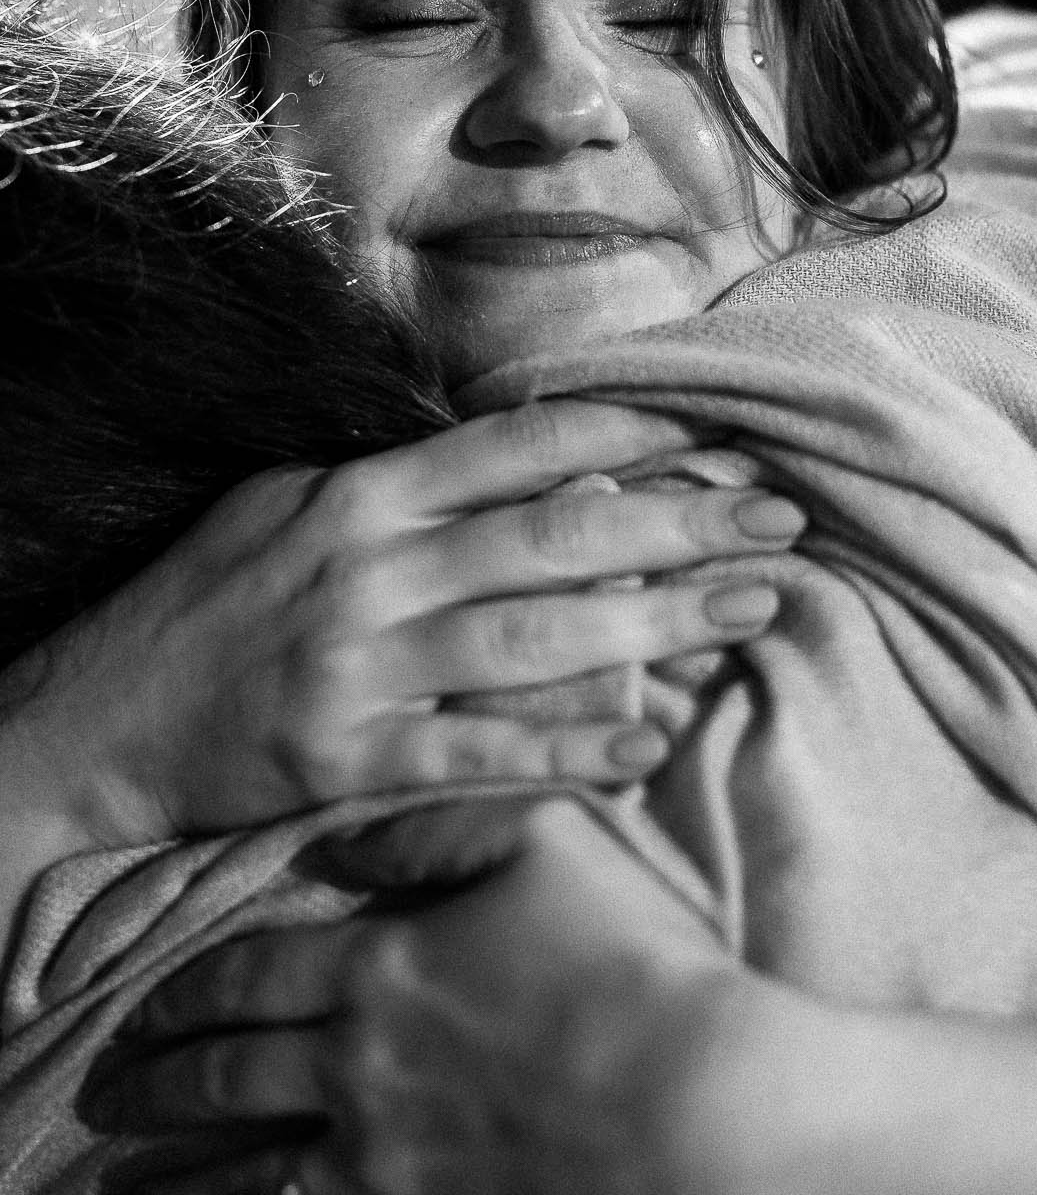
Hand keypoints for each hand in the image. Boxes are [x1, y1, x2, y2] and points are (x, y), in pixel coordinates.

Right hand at [0, 399, 801, 853]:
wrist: (97, 720)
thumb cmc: (207, 605)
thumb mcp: (290, 507)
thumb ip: (404, 485)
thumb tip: (532, 461)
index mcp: (362, 496)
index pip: (518, 449)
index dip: (629, 438)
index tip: (717, 434)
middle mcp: (370, 566)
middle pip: (556, 535)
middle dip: (683, 522)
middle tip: (781, 516)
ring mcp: (361, 665)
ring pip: (537, 636)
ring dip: (660, 622)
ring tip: (755, 608)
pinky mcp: (349, 759)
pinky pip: (480, 753)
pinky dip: (568, 750)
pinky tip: (647, 745)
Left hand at [86, 796, 753, 1194]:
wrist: (702, 1102)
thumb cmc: (633, 953)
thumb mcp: (539, 836)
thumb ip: (427, 829)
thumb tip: (337, 843)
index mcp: (375, 970)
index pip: (247, 976)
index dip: (185, 988)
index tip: (138, 1008)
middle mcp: (357, 1074)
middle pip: (225, 1080)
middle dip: (153, 1088)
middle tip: (103, 1099)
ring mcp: (390, 1174)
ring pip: (253, 1190)